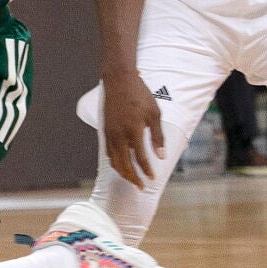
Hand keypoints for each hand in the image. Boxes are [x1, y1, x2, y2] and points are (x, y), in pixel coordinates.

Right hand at [102, 70, 165, 187]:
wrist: (119, 81)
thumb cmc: (140, 95)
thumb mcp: (155, 114)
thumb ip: (158, 136)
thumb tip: (161, 156)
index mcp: (133, 131)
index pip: (140, 158)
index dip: (146, 171)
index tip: (152, 179)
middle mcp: (119, 135)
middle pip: (124, 164)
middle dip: (133, 178)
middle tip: (140, 187)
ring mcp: (110, 134)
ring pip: (114, 161)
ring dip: (123, 173)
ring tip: (131, 179)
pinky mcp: (105, 131)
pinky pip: (109, 152)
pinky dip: (115, 162)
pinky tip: (120, 164)